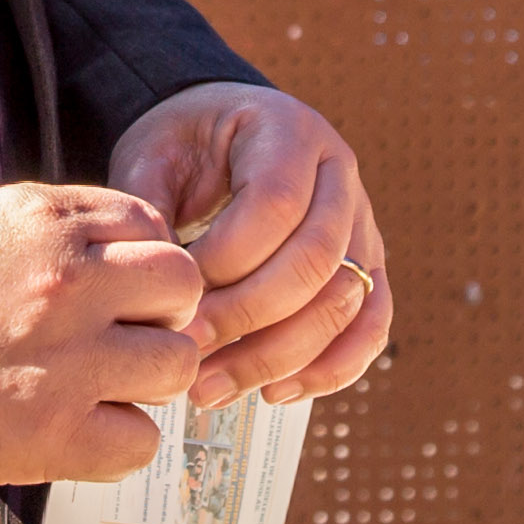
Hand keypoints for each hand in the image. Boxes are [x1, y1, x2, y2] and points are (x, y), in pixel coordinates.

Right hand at [0, 181, 207, 483]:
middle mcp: (70, 285)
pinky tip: (82, 430)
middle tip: (126, 333)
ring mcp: (68, 364)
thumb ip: (47, 223)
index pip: (153, 224)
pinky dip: (120, 440)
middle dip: (162, 310)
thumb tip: (105, 238)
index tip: (123, 284)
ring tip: (104, 385)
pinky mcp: (53, 437)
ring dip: (148, 376)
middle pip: (182, 286)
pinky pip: (140, 441)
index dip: (144, 257)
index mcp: (48, 224)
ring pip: (176, 363)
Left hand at [109, 83, 392, 408]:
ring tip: (212, 389)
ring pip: (346, 301)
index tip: (172, 302)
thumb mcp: (153, 158)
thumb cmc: (183, 146)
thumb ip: (151, 216)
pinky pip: (371, 325)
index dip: (224, 263)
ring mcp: (361, 221)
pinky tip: (275, 392)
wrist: (218, 134)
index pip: (273, 205)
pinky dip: (331, 368)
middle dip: (247, 319)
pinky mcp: (367, 266)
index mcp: (288, 131)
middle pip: (316, 260)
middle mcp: (338, 173)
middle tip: (187, 354)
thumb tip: (157, 297)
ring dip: (280, 356)